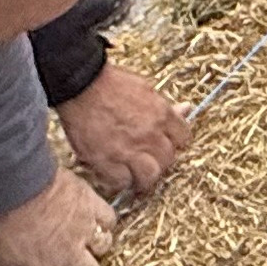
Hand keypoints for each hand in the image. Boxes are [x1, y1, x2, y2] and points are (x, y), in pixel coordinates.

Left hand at [0, 170, 117, 265]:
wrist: (12, 181)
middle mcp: (69, 253)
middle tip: (67, 265)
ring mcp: (83, 228)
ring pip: (103, 248)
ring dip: (94, 248)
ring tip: (84, 242)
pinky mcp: (90, 204)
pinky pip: (109, 219)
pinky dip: (104, 221)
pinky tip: (94, 219)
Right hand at [56, 61, 192, 196]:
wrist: (80, 85)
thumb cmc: (110, 83)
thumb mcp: (145, 89)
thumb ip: (165, 107)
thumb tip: (186, 109)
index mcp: (162, 115)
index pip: (182, 138)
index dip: (172, 142)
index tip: (163, 143)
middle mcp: (150, 135)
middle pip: (167, 160)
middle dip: (159, 161)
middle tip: (146, 159)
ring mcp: (129, 150)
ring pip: (149, 176)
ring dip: (142, 177)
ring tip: (134, 175)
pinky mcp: (107, 161)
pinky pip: (121, 182)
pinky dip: (118, 181)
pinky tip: (113, 174)